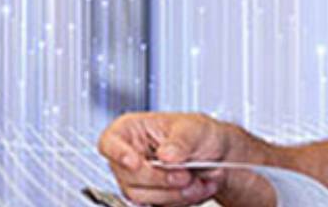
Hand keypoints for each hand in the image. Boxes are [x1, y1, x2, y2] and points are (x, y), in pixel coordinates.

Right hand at [97, 112, 231, 205]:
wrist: (217, 156)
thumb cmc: (200, 134)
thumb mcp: (195, 128)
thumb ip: (181, 141)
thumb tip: (166, 154)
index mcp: (133, 130)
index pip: (110, 142)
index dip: (118, 154)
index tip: (135, 162)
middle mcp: (131, 155)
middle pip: (128, 176)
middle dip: (160, 179)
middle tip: (185, 174)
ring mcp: (138, 179)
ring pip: (140, 197)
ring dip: (172, 193)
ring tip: (196, 182)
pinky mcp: (150, 198)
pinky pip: (156, 206)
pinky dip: (179, 202)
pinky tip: (195, 190)